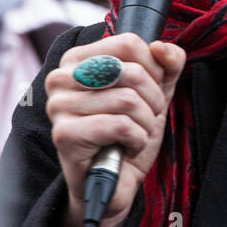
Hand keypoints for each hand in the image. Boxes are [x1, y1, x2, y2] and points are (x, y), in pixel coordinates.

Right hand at [45, 34, 186, 226]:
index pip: (129, 43)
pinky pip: (121, 126)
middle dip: (153, 100)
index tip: (150, 91)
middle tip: (143, 119)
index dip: (154, 69)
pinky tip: (125, 148)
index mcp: (78, 60)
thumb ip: (167, 64)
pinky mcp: (64, 134)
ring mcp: (58, 106)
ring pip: (128, 100)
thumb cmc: (128, 133)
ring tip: (134, 135)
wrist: (114, 183)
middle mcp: (61, 77)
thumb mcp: (155, 92)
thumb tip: (163, 47)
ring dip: (145, 124)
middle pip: (132, 71)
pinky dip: (136, 140)